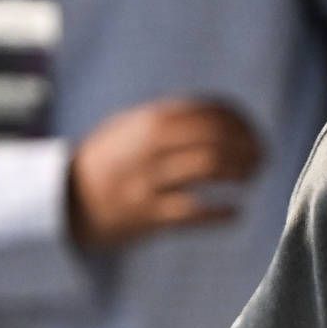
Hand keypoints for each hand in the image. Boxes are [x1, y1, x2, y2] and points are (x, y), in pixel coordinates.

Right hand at [68, 97, 262, 249]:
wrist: (66, 200)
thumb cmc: (111, 160)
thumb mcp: (133, 126)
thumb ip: (175, 118)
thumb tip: (230, 117)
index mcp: (150, 119)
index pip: (213, 111)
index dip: (243, 123)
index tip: (255, 135)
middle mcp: (150, 146)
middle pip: (217, 138)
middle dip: (249, 148)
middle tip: (261, 159)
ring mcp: (148, 181)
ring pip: (210, 167)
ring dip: (240, 172)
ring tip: (249, 178)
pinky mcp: (147, 216)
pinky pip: (195, 212)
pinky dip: (222, 213)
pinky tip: (236, 212)